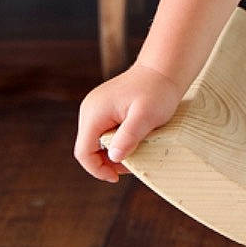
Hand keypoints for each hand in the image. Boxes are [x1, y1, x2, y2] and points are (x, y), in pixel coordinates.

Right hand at [74, 62, 184, 181]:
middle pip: (88, 148)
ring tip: (135, 153)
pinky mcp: (104, 108)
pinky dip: (115, 142)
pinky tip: (133, 142)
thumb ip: (129, 135)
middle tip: (132, 165)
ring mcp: (95, 108)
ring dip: (113, 152)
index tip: (117, 178)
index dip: (97, 170)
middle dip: (106, 162)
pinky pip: (103, 132)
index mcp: (94, 113)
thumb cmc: (157, 91)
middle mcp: (89, 110)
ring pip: (95, 141)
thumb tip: (114, 157)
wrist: (162, 69)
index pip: (83, 152)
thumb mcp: (146, 116)